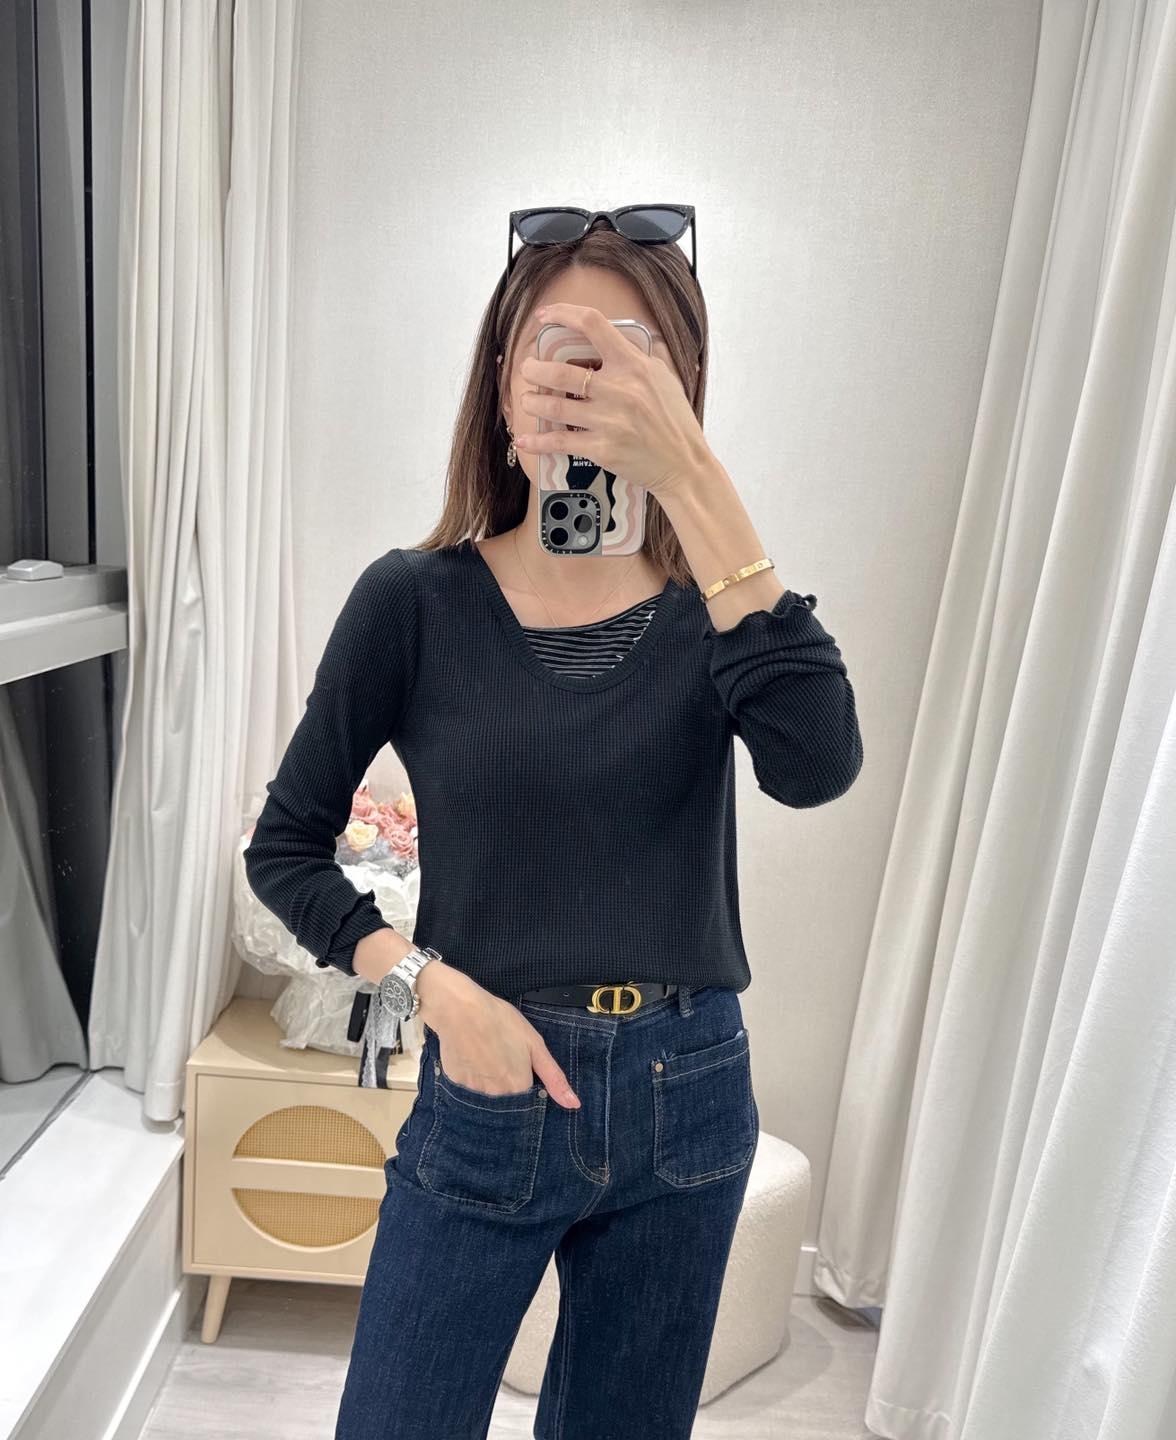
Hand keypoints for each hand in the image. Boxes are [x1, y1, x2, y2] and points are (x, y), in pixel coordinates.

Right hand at [425, 967, 580, 1108]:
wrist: (460, 1009)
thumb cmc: (500, 1022)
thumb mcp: (535, 1044)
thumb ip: (554, 1078)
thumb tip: (574, 1105)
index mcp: (519, 1088)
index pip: (529, 1106)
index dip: (530, 1093)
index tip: (524, 1077)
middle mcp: (496, 1098)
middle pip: (507, 1108)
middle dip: (509, 1095)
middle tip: (503, 1065)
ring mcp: (473, 1094)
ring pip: (487, 1102)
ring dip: (491, 1090)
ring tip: (488, 1062)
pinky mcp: (455, 1086)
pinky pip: (468, 1094)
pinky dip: (473, 1083)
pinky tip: (473, 1062)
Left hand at [512, 301, 709, 497]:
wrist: (684, 464)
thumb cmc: (675, 421)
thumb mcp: (664, 377)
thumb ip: (639, 357)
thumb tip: (618, 338)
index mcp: (633, 365)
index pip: (592, 325)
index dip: (562, 314)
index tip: (544, 316)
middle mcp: (618, 389)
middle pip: (560, 372)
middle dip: (534, 370)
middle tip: (528, 370)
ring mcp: (608, 421)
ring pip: (554, 407)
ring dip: (532, 402)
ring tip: (527, 401)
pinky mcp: (602, 449)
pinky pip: (560, 442)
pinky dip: (537, 442)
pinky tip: (524, 441)